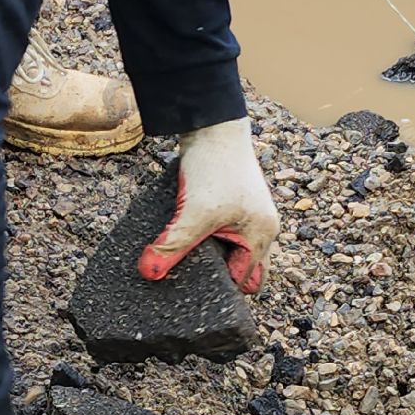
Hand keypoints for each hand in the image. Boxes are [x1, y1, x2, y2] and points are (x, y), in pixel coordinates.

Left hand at [137, 117, 279, 293]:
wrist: (212, 124)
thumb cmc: (213, 166)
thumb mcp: (192, 212)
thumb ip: (172, 245)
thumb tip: (150, 272)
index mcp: (262, 235)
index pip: (245, 282)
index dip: (219, 290)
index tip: (192, 290)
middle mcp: (264, 228)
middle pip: (244, 271)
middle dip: (220, 277)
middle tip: (191, 275)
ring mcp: (252, 216)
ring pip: (234, 253)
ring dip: (214, 256)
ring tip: (188, 253)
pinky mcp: (237, 206)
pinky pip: (228, 235)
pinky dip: (211, 240)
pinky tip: (190, 237)